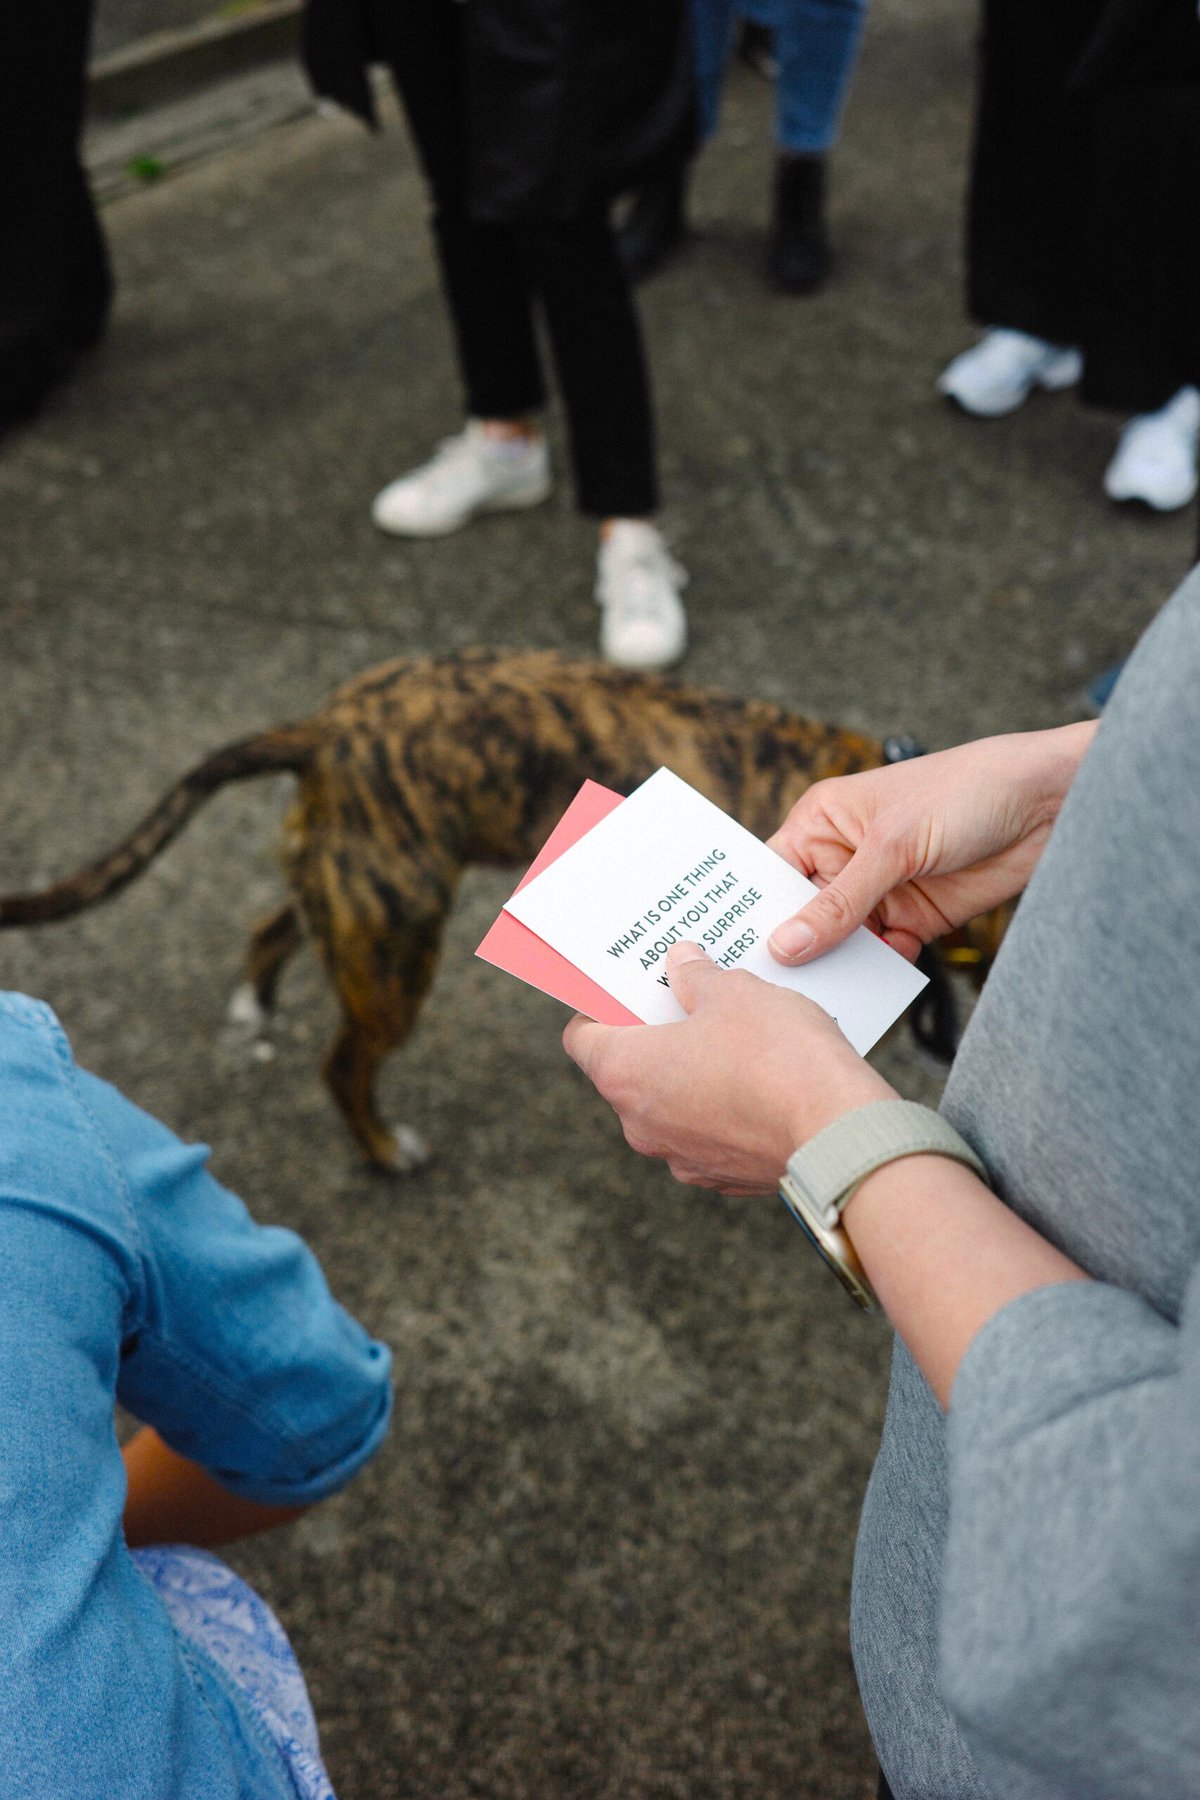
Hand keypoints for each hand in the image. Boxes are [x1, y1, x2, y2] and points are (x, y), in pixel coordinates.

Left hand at [563, 941, 892, 1193]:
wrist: (839, 1133)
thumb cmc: (777, 1055)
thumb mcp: (734, 992)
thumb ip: (696, 976)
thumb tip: (681, 963)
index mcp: (625, 1074)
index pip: (582, 1038)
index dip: (601, 1008)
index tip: (629, 989)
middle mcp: (641, 1126)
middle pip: (629, 1071)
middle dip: (657, 1036)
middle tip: (691, 1001)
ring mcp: (682, 1158)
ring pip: (673, 1105)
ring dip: (694, 1075)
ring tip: (736, 1038)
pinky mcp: (725, 1178)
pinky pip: (713, 1133)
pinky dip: (726, 1109)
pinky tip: (761, 1081)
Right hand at [766, 723, 1095, 965]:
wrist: (1050, 804)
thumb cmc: (965, 790)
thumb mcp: (893, 845)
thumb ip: (840, 902)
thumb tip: (786, 946)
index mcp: (822, 823)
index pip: (770, 875)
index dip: (752, 912)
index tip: (733, 957)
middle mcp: (844, 858)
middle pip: (802, 916)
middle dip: (794, 950)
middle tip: (774, 992)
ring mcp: (881, 891)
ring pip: (842, 943)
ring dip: (838, 967)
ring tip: (823, 999)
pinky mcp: (916, 918)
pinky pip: (883, 956)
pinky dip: (879, 973)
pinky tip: (875, 990)